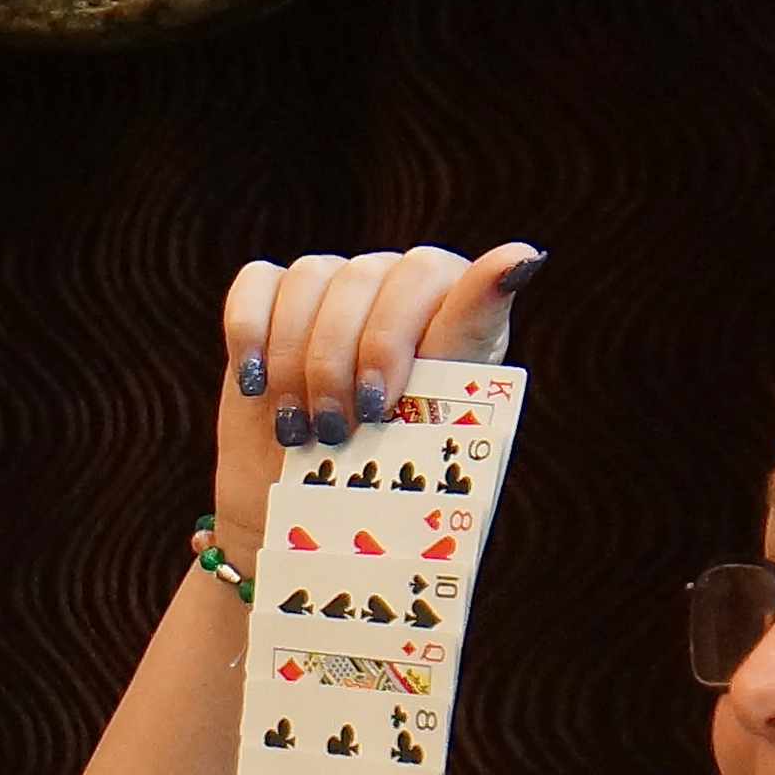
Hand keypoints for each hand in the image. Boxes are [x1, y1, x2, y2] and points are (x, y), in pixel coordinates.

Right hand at [213, 242, 541, 542]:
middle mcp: (393, 284)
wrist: (312, 518)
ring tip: (300, 427)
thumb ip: (473, 329)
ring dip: (296, 361)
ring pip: (308, 281)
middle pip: (361, 277)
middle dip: (341, 363)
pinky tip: (255, 386)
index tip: (383, 399)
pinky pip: (257, 286)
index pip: (428, 273)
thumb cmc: (395, 472)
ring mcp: (332, 289)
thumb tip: (525, 255)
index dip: (394, 335)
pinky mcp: (272, 303)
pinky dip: (250, 334)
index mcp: (450, 305)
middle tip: (338, 431)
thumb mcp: (443, 409)